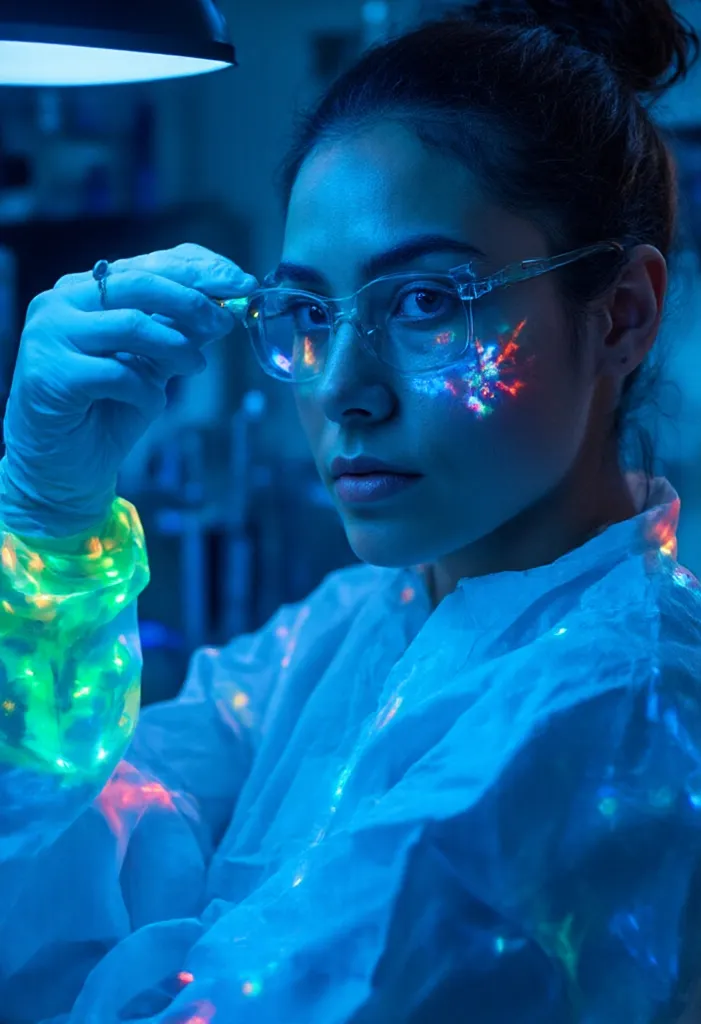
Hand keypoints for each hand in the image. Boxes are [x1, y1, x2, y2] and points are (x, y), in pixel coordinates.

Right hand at [1, 242, 257, 536]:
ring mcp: (50, 335)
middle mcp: (61, 302)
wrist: (63, 466)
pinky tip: (151, 403)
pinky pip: (118, 374)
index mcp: (85, 289)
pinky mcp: (51, 374)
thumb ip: (179, 334)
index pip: (148, 263)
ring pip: (131, 323)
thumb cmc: (107, 410)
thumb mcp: (153, 365)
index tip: (242, 283)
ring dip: (176, 345)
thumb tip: (226, 307)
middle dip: (193, 301)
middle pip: (140, 283)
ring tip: (195, 366)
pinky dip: (146, 391)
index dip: (199, 269)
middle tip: (227, 320)